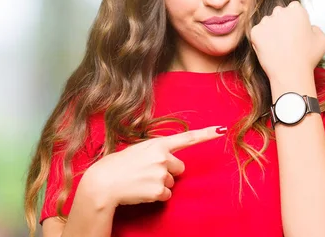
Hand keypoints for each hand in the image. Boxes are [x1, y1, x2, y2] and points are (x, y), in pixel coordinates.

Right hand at [81, 126, 223, 206]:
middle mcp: (163, 157)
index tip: (221, 130)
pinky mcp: (160, 190)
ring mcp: (162, 174)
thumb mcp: (137, 150)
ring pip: (172, 182)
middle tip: (148, 173)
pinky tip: (142, 191)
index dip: (206, 134)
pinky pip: (167, 195)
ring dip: (160, 183)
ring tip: (141, 181)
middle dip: (168, 171)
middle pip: (180, 167)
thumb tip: (167, 158)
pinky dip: (157, 195)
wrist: (103, 183)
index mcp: (157, 144)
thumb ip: (155, 151)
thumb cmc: (117, 165)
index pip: (187, 138)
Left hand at [249, 1, 324, 82]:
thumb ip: (316, 28)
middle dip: (282, 22)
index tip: (296, 31)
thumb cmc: (308, 58)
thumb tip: (309, 27)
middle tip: (287, 40)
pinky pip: (258, 32)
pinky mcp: (255, 32)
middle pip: (279, 13)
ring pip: (267, 22)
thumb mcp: (323, 40)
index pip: (294, 8)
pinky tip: (270, 50)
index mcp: (297, 10)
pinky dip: (261, 40)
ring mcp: (266, 21)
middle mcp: (280, 12)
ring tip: (278, 47)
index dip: (295, 20)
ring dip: (271, 30)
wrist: (291, 73)